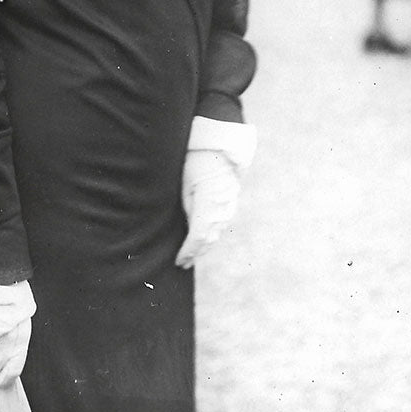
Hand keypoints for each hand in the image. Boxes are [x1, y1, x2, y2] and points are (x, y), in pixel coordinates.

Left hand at [174, 149, 240, 268]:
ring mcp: (229, 207)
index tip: (178, 261)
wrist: (219, 148)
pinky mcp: (232, 202)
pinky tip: (205, 238)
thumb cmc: (196, 163)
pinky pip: (222, 224)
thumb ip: (189, 209)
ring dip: (205, 246)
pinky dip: (212, 234)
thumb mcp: (185, 187)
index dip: (188, 252)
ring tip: (193, 255)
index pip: (197, 238)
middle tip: (183, 263)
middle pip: (209, 240)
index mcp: (209, 208)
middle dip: (196, 253)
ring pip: (216, 233)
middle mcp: (222, 211)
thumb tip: (189, 227)